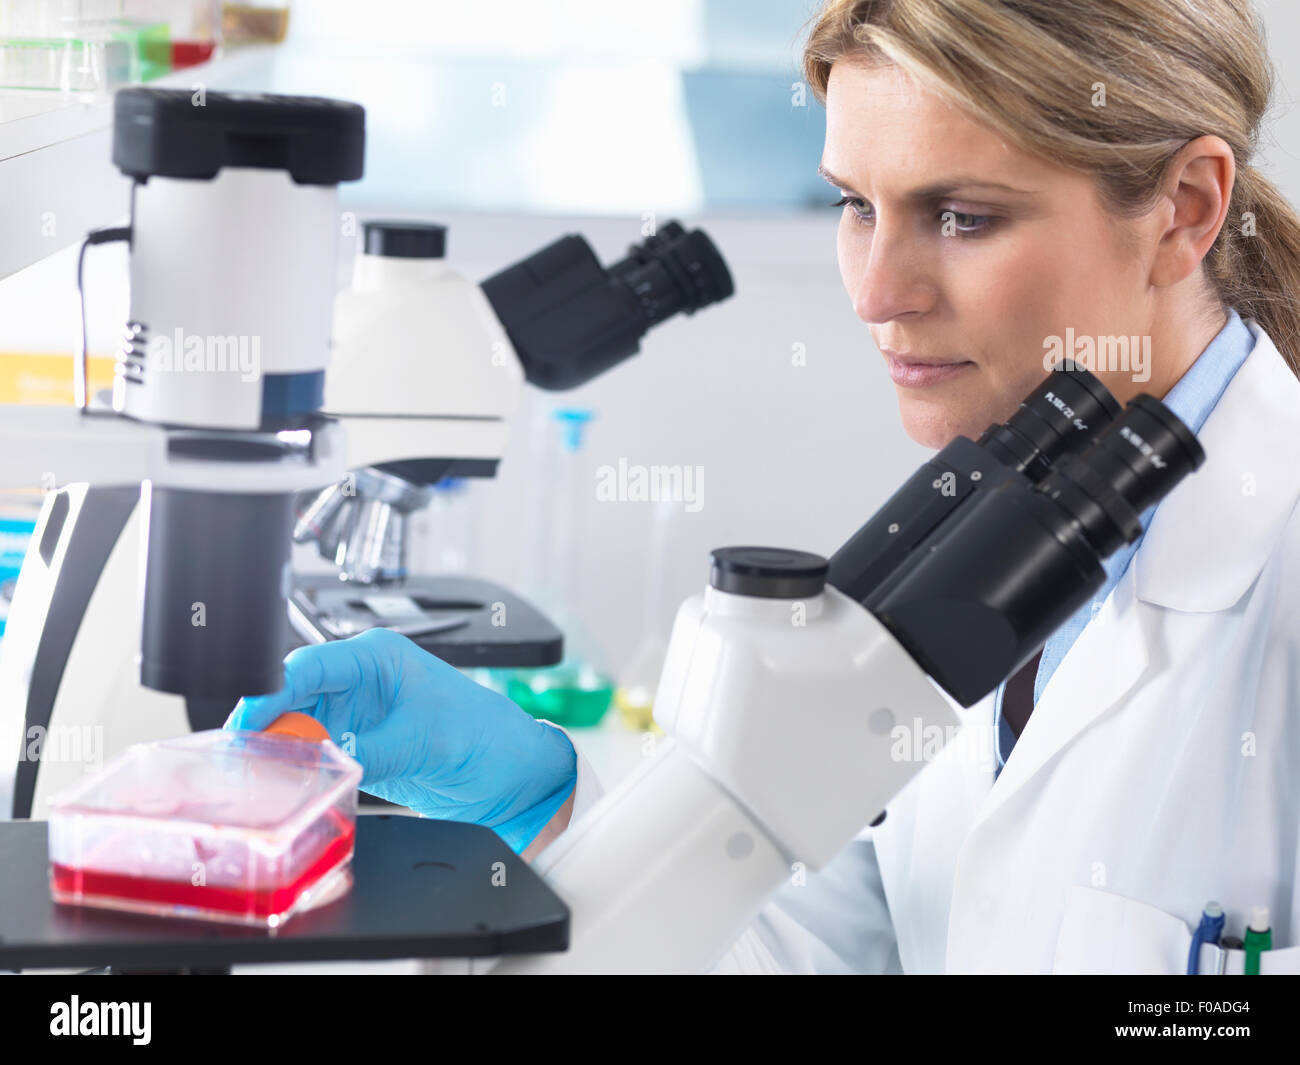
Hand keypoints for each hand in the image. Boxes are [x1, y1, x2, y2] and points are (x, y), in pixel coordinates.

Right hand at [224, 628, 576, 852]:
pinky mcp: (358, 746)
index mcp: (377, 656)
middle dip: (263, 724)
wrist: (513, 774)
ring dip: (278, 750)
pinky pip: (314, 755)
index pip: (306, 666)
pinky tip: (288, 784)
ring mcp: (356, 715)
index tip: (245, 722)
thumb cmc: (487, 736)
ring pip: (295, 727)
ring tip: (259, 774)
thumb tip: (320, 763)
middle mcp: (360, 681)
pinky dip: (298, 769)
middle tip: (241, 757)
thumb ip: (368, 752)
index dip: (268, 693)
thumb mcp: (424, 743)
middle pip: (289, 697)